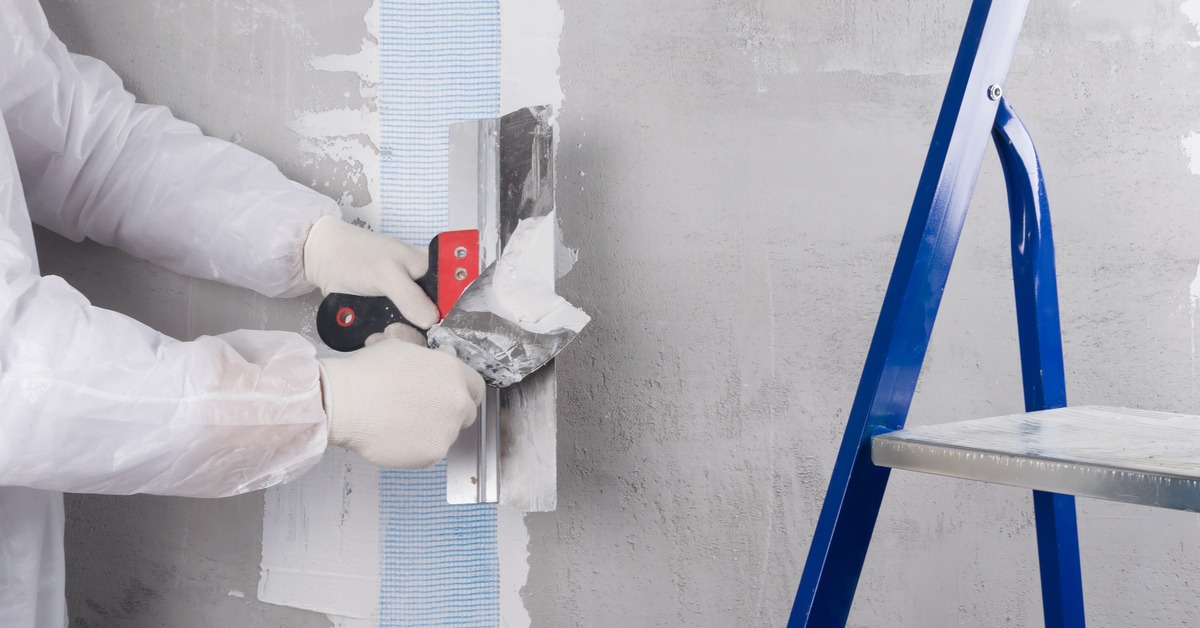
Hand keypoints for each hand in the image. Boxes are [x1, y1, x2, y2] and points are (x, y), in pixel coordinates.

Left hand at [303, 216, 439, 327]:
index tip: (434, 329)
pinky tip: (377, 336)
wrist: (323, 260)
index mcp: (432, 270)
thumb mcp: (385, 273)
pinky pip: (398, 332)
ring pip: (417, 330)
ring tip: (384, 333)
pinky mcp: (389, 315)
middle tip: (398, 331)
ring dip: (402, 336)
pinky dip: (388, 337)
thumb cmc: (356, 255)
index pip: (456, 297)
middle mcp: (424, 289)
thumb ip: (410, 296)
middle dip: (421, 332)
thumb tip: (432, 321)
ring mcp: (406, 304)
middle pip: (437, 320)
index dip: (451, 315)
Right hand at [319, 337, 485, 468]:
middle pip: (466, 413)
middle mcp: (457, 402)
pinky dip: (417, 447)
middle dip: (449, 412)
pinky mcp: (432, 454)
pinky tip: (396, 435)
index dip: (462, 390)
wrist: (346, 403)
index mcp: (453, 373)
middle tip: (423, 410)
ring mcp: (446, 431)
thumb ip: (431, 359)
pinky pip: (430, 452)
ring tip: (401, 422)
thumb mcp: (403, 349)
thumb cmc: (368, 374)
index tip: (450, 394)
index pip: (476, 386)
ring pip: (447, 434)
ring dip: (432, 430)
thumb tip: (442, 359)